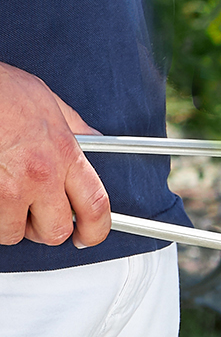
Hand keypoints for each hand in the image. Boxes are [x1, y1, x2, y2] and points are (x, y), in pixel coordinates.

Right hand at [0, 63, 109, 248]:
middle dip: (43, 229)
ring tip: (3, 199)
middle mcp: (40, 174)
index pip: (95, 207)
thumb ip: (73, 127)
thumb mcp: (46, 100)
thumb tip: (92, 140)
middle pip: (54, 231)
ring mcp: (7, 187)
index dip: (95, 231)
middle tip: (33, 216)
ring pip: (13, 231)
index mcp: (64, 154)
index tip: (87, 236)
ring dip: (8, 222)